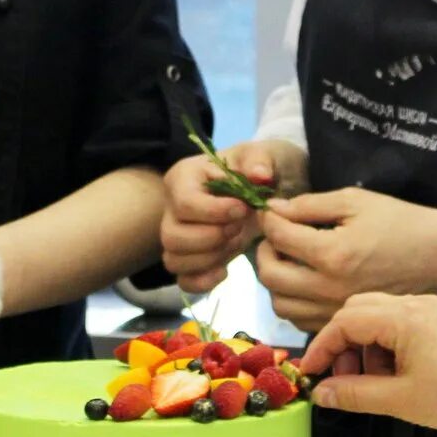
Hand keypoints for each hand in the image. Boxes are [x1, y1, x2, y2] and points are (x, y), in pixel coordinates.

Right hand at [159, 140, 299, 294]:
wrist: (263, 189)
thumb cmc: (257, 168)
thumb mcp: (264, 155)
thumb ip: (261, 161)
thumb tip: (259, 175)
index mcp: (184, 177)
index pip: (185, 204)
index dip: (215, 212)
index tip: (243, 209)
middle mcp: (171, 207)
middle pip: (172, 236)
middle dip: (213, 237)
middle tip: (240, 227)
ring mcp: (177, 235)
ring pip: (174, 260)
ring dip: (210, 258)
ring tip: (235, 242)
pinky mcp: (188, 259)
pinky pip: (183, 280)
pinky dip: (204, 281)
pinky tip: (226, 269)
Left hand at [256, 189, 436, 333]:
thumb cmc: (399, 222)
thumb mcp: (355, 201)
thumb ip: (309, 204)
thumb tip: (273, 210)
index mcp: (333, 254)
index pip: (279, 236)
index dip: (268, 219)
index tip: (271, 211)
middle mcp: (329, 289)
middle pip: (269, 275)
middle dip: (264, 250)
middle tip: (275, 235)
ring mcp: (334, 311)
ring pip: (279, 304)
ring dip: (274, 279)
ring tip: (288, 258)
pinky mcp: (341, 323)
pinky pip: (298, 319)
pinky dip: (291, 300)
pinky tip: (303, 279)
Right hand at [296, 292, 436, 430]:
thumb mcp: (400, 401)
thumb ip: (354, 395)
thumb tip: (321, 394)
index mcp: (402, 317)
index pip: (344, 322)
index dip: (322, 348)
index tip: (310, 373)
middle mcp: (413, 302)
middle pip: (356, 310)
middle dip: (341, 343)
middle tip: (341, 379)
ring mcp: (428, 307)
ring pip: (376, 314)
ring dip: (363, 345)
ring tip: (371, 383)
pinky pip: (397, 321)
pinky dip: (384, 343)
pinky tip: (392, 374)